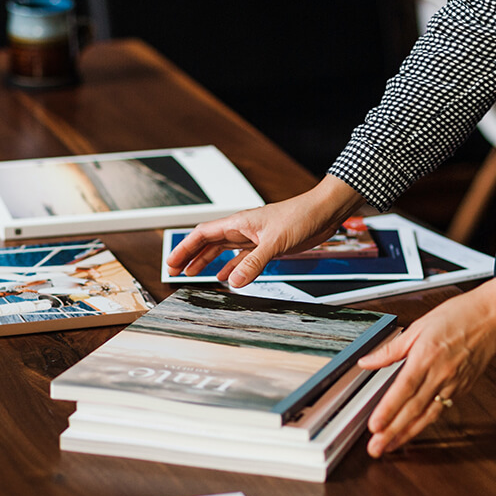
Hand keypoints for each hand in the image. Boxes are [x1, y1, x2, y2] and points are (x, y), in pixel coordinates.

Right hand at [165, 175, 363, 287]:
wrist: (323, 213)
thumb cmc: (301, 216)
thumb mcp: (275, 242)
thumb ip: (254, 263)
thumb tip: (234, 282)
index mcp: (238, 223)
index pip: (202, 234)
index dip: (185, 248)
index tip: (172, 262)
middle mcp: (242, 229)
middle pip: (208, 243)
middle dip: (190, 256)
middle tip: (174, 270)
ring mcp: (253, 238)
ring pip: (222, 251)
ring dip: (207, 262)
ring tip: (192, 274)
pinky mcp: (266, 246)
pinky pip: (241, 258)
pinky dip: (231, 268)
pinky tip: (226, 278)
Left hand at [358, 277, 495, 456]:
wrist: (491, 319)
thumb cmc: (457, 317)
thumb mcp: (417, 327)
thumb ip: (391, 350)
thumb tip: (367, 361)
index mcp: (426, 358)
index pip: (404, 390)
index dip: (388, 410)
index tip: (375, 426)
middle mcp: (440, 375)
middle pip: (413, 409)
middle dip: (393, 432)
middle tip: (376, 448)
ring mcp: (452, 385)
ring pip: (428, 416)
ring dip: (408, 434)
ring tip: (391, 447)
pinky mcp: (461, 389)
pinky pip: (440, 411)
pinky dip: (425, 424)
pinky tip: (413, 432)